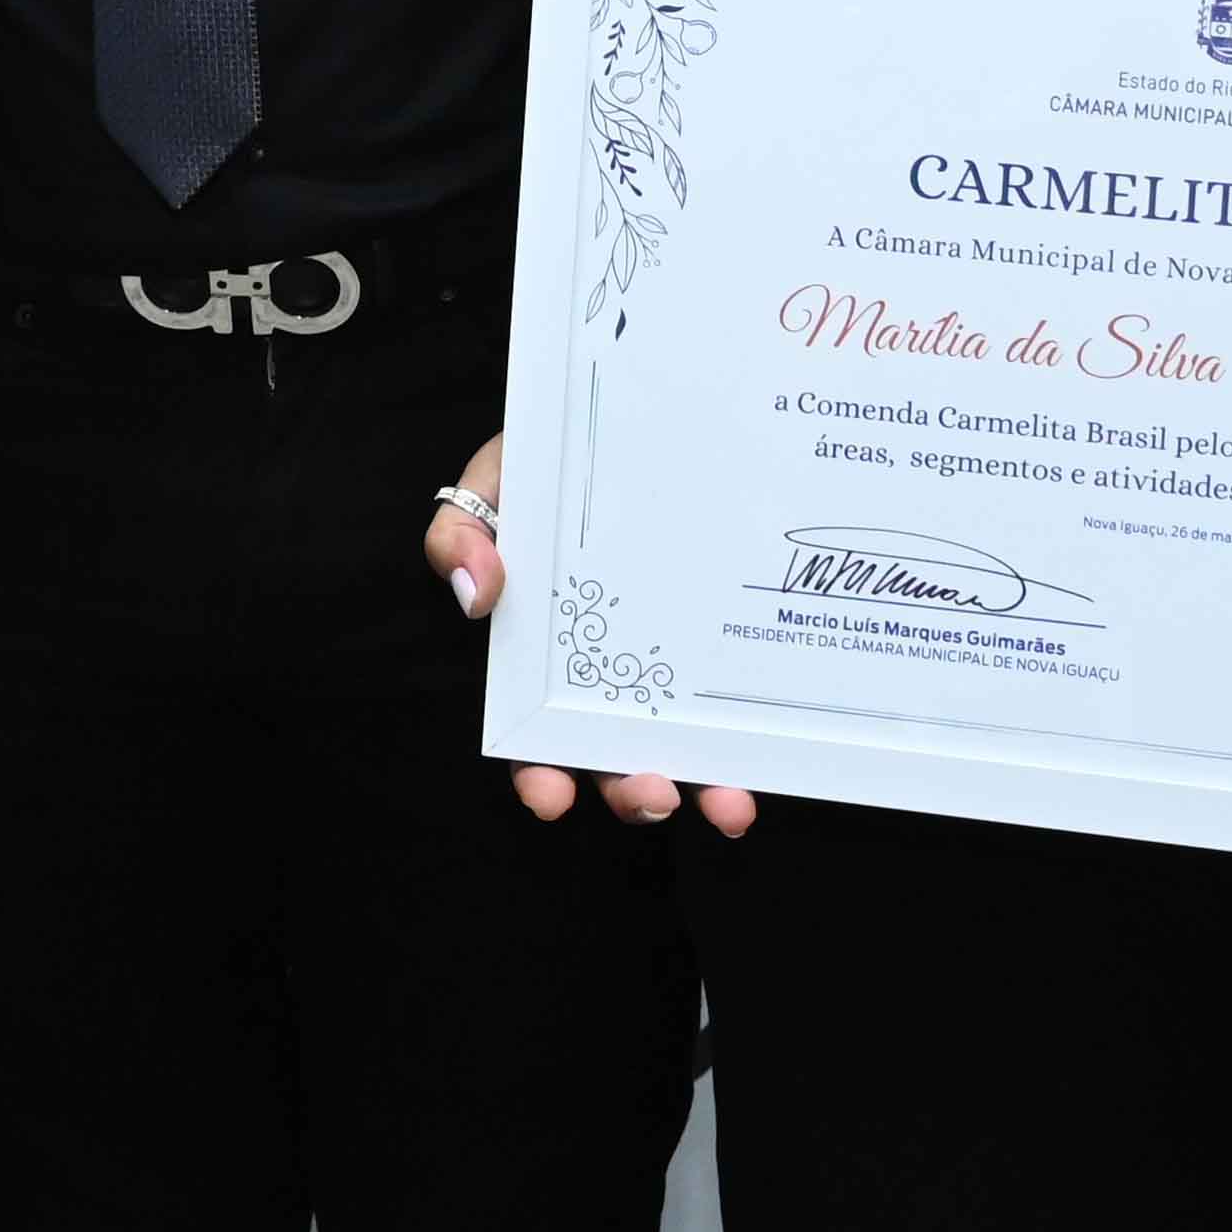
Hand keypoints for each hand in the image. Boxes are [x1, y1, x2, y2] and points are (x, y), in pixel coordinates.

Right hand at [421, 433, 758, 835]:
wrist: (630, 426)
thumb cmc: (549, 467)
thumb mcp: (493, 485)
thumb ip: (461, 533)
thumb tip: (478, 596)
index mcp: (545, 658)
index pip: (534, 738)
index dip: (538, 776)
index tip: (551, 796)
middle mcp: (610, 680)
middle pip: (616, 763)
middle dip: (634, 794)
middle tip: (653, 793)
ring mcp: (673, 669)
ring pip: (688, 752)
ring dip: (705, 791)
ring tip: (728, 805)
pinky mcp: (725, 649)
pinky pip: (742, 707)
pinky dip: (755, 743)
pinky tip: (770, 757)